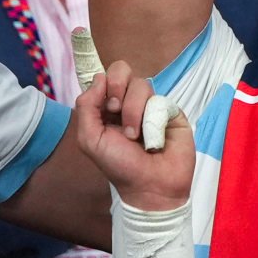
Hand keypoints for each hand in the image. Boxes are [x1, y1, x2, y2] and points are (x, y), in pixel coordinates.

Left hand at [64, 58, 195, 215]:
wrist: (151, 187)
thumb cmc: (120, 166)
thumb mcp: (90, 139)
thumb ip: (86, 106)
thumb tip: (99, 77)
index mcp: (107, 108)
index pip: (104, 77)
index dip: (103, 82)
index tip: (106, 105)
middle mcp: (128, 103)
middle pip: (122, 70)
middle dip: (117, 87)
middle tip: (115, 111)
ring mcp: (150, 106)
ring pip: (141, 85)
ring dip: (134, 112)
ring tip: (136, 136)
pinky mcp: (171, 112)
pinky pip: (161, 100)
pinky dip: (154, 120)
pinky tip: (154, 139)